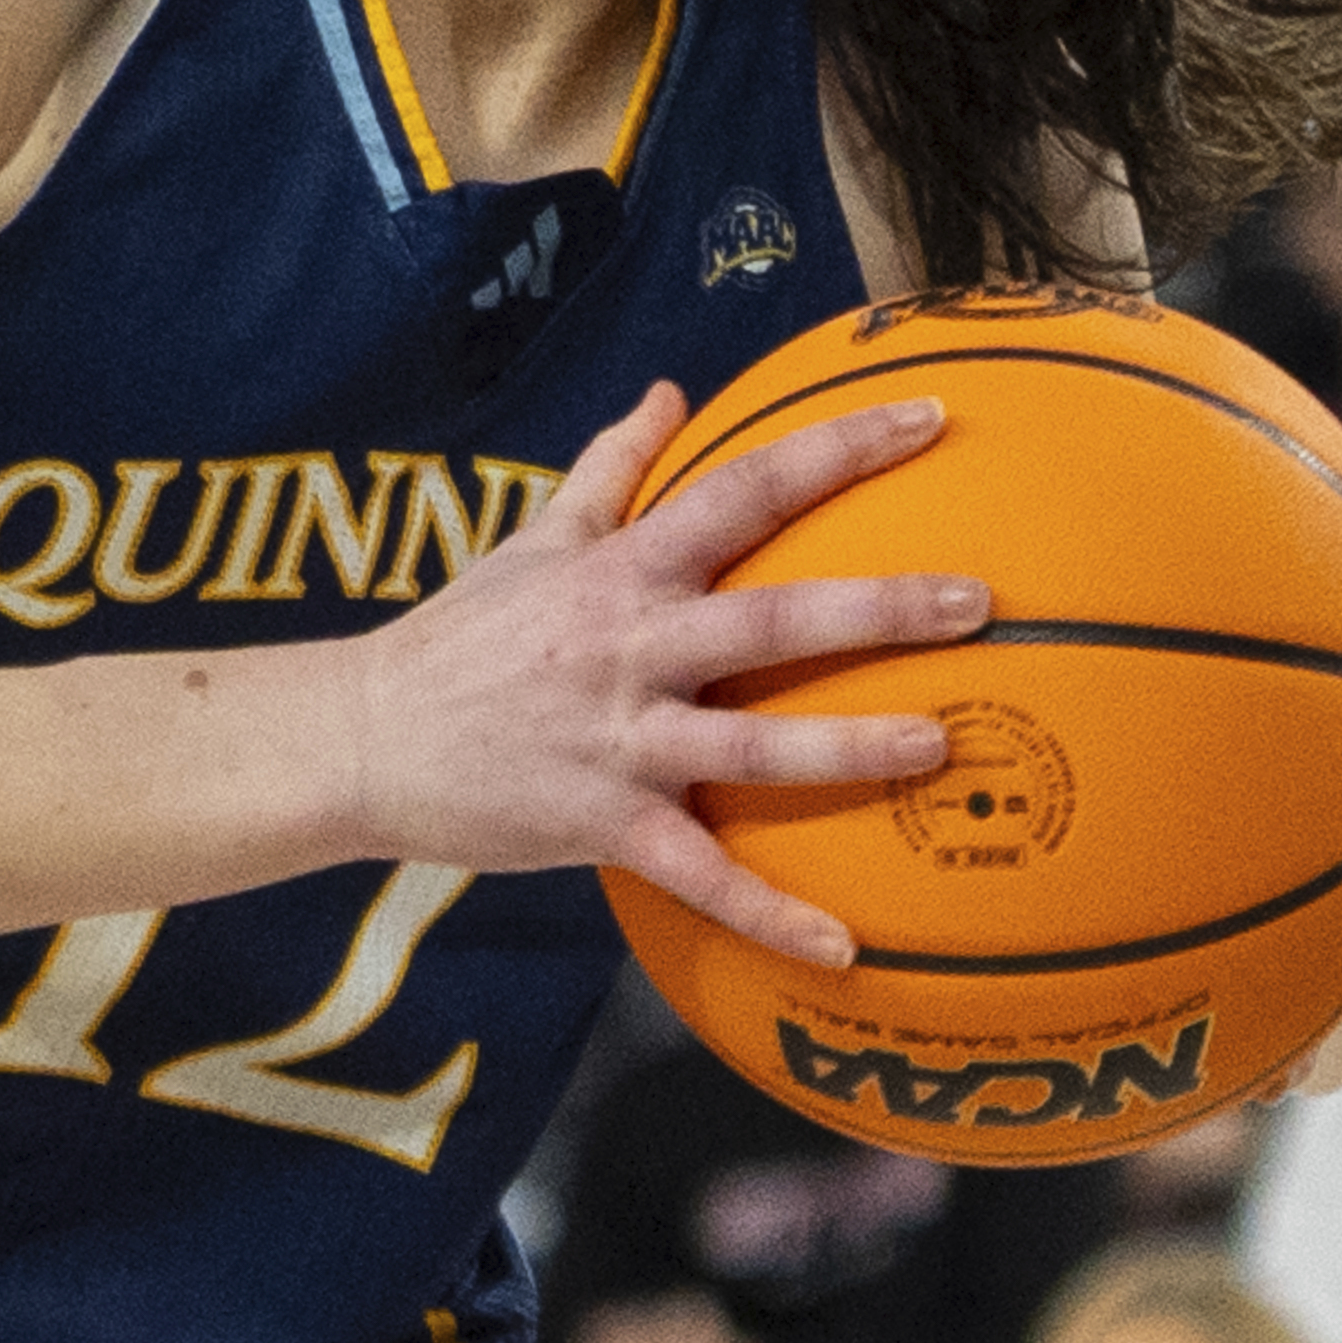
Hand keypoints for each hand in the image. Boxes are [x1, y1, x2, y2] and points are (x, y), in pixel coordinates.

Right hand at [350, 383, 970, 964]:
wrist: (363, 737)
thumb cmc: (461, 636)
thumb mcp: (533, 537)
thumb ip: (610, 468)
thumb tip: (670, 393)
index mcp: (620, 570)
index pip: (740, 489)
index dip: (835, 451)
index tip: (926, 417)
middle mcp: (629, 648)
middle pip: (767, 620)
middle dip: (877, 608)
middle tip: (977, 600)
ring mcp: (619, 739)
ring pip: (748, 747)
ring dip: (848, 748)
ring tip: (940, 743)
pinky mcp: (603, 823)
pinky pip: (701, 876)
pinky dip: (772, 915)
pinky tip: (848, 949)